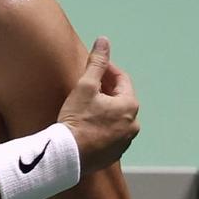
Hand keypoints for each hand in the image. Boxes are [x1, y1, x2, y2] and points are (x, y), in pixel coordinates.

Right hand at [59, 38, 139, 171]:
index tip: (93, 68)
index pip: (122, 80)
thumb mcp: (85, 86)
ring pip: (116, 119)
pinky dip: (102, 128)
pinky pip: (110, 136)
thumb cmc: (76, 120)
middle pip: (120, 100)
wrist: (66, 157)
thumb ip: (97, 62)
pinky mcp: (113, 156)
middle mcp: (133, 125)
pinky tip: (87, 127)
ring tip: (86, 108)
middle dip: (106, 91)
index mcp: (130, 106)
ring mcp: (124, 143)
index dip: (107, 71)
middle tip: (88, 87)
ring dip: (105, 111)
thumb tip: (104, 41)